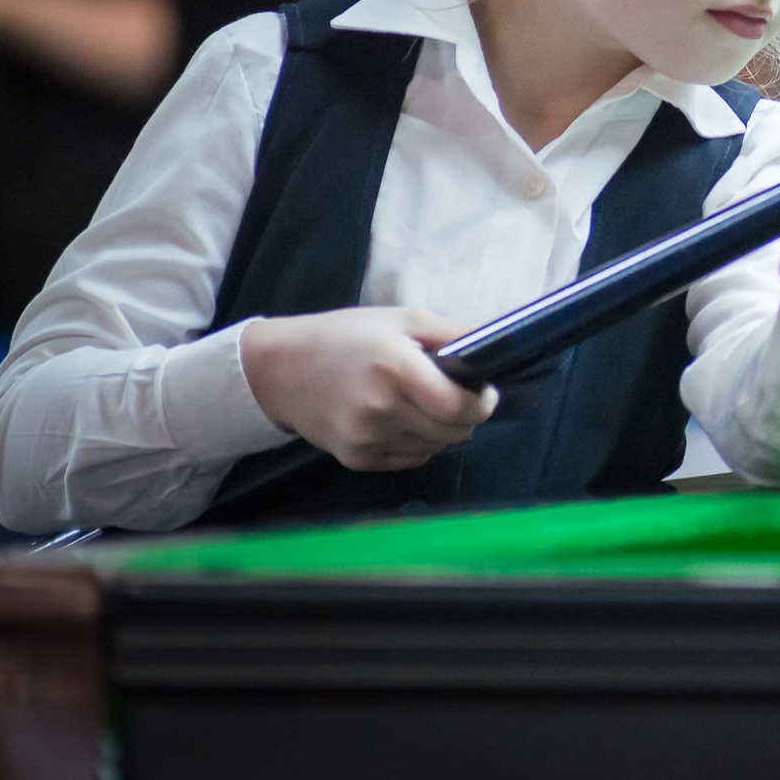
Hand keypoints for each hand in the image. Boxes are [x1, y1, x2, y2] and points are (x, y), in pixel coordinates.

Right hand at [241, 307, 499, 471]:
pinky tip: (401, 420)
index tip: (484, 392)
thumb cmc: (347, 336)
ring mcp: (366, 438)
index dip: (480, 403)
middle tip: (455, 396)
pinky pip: (410, 460)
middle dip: (466, 416)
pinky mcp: (356, 459)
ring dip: (441, 431)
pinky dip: (417, 444)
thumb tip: (498, 344)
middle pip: (453, 432)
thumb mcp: (403, 319)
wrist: (281, 369)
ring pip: (435, 448)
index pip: (456, 406)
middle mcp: (380, 408)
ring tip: (422, 404)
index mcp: (394, 366)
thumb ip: (453, 333)